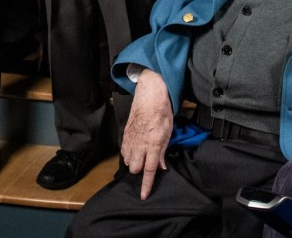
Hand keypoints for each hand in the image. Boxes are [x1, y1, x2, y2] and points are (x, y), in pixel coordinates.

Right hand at [120, 69, 173, 199]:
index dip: (146, 184)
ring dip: (134, 162)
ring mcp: (130, 139)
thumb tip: (161, 167)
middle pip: (134, 168)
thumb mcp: (168, 131)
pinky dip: (128, 154)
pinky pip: (123, 152)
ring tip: (142, 155)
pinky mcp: (125, 134)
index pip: (149, 170)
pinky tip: (135, 148)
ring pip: (127, 161)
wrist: (149, 94)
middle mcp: (140, 143)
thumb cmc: (162, 111)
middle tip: (148, 162)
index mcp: (154, 143)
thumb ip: (163, 151)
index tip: (143, 196)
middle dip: (140, 170)